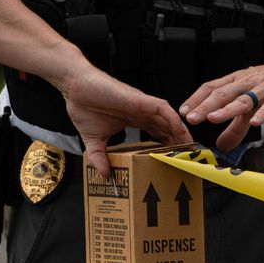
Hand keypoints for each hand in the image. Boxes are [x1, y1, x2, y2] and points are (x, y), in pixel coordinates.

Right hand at [60, 64, 192, 176]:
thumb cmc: (84, 107)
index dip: (167, 145)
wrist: (74, 88)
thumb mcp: (93, 140)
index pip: (157, 134)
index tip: (175, 159)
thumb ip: (99, 157)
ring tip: (189, 145)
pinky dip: (171, 118)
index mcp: (133, 120)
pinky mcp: (139, 99)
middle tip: (188, 155)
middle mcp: (141, 112)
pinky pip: (161, 108)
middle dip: (179, 141)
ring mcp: (141, 105)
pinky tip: (179, 129)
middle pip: (166, 127)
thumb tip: (104, 175)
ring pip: (168, 118)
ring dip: (180, 130)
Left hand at [179, 53, 263, 150]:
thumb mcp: (253, 104)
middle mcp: (248, 82)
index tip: (184, 112)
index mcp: (238, 81)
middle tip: (192, 118)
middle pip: (224, 92)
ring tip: (214, 118)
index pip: (212, 87)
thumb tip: (221, 145)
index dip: (197, 99)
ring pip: (245, 98)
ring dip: (228, 109)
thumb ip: (237, 126)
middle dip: (206, 105)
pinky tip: (256, 122)